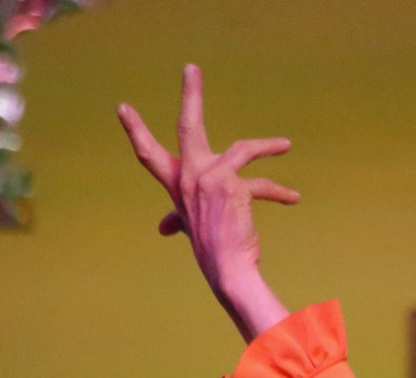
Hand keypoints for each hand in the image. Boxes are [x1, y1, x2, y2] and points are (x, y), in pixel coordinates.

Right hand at [117, 65, 295, 340]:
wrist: (228, 270)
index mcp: (176, 185)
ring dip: (266, 146)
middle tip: (191, 68)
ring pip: (242, 149)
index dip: (136, 131)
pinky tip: (292, 198)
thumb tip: (163, 226)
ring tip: (285, 146)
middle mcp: (188, 177)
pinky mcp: (231, 184)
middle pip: (187, 126)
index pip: (149, 155)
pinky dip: (278, 191)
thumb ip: (178, 218)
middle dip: (191, 94)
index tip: (123, 107)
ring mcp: (209, 178)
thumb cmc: (212, 250)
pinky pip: (259, 182)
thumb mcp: (191, 228)